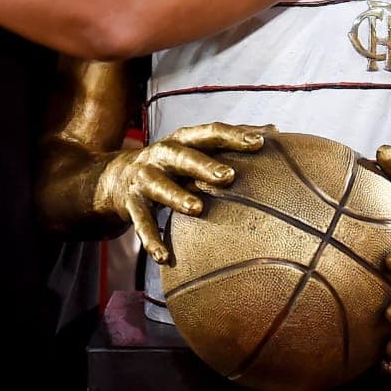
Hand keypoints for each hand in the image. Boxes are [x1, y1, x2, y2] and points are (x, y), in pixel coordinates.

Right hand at [106, 122, 269, 263]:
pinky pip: (141, 223)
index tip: (260, 142)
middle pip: (184, 155)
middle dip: (204, 165)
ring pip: (160, 186)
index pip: (211, 132)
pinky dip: (152, 240)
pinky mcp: (131, 204)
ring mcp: (144, 178)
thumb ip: (231, 141)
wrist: (114, 178)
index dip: (235, 135)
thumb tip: (276, 131)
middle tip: (229, 176)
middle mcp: (162, 154)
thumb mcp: (195, 148)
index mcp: (184, 139)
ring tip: (197, 209)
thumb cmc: (172, 163)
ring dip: (177, 196)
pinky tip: (166, 258)